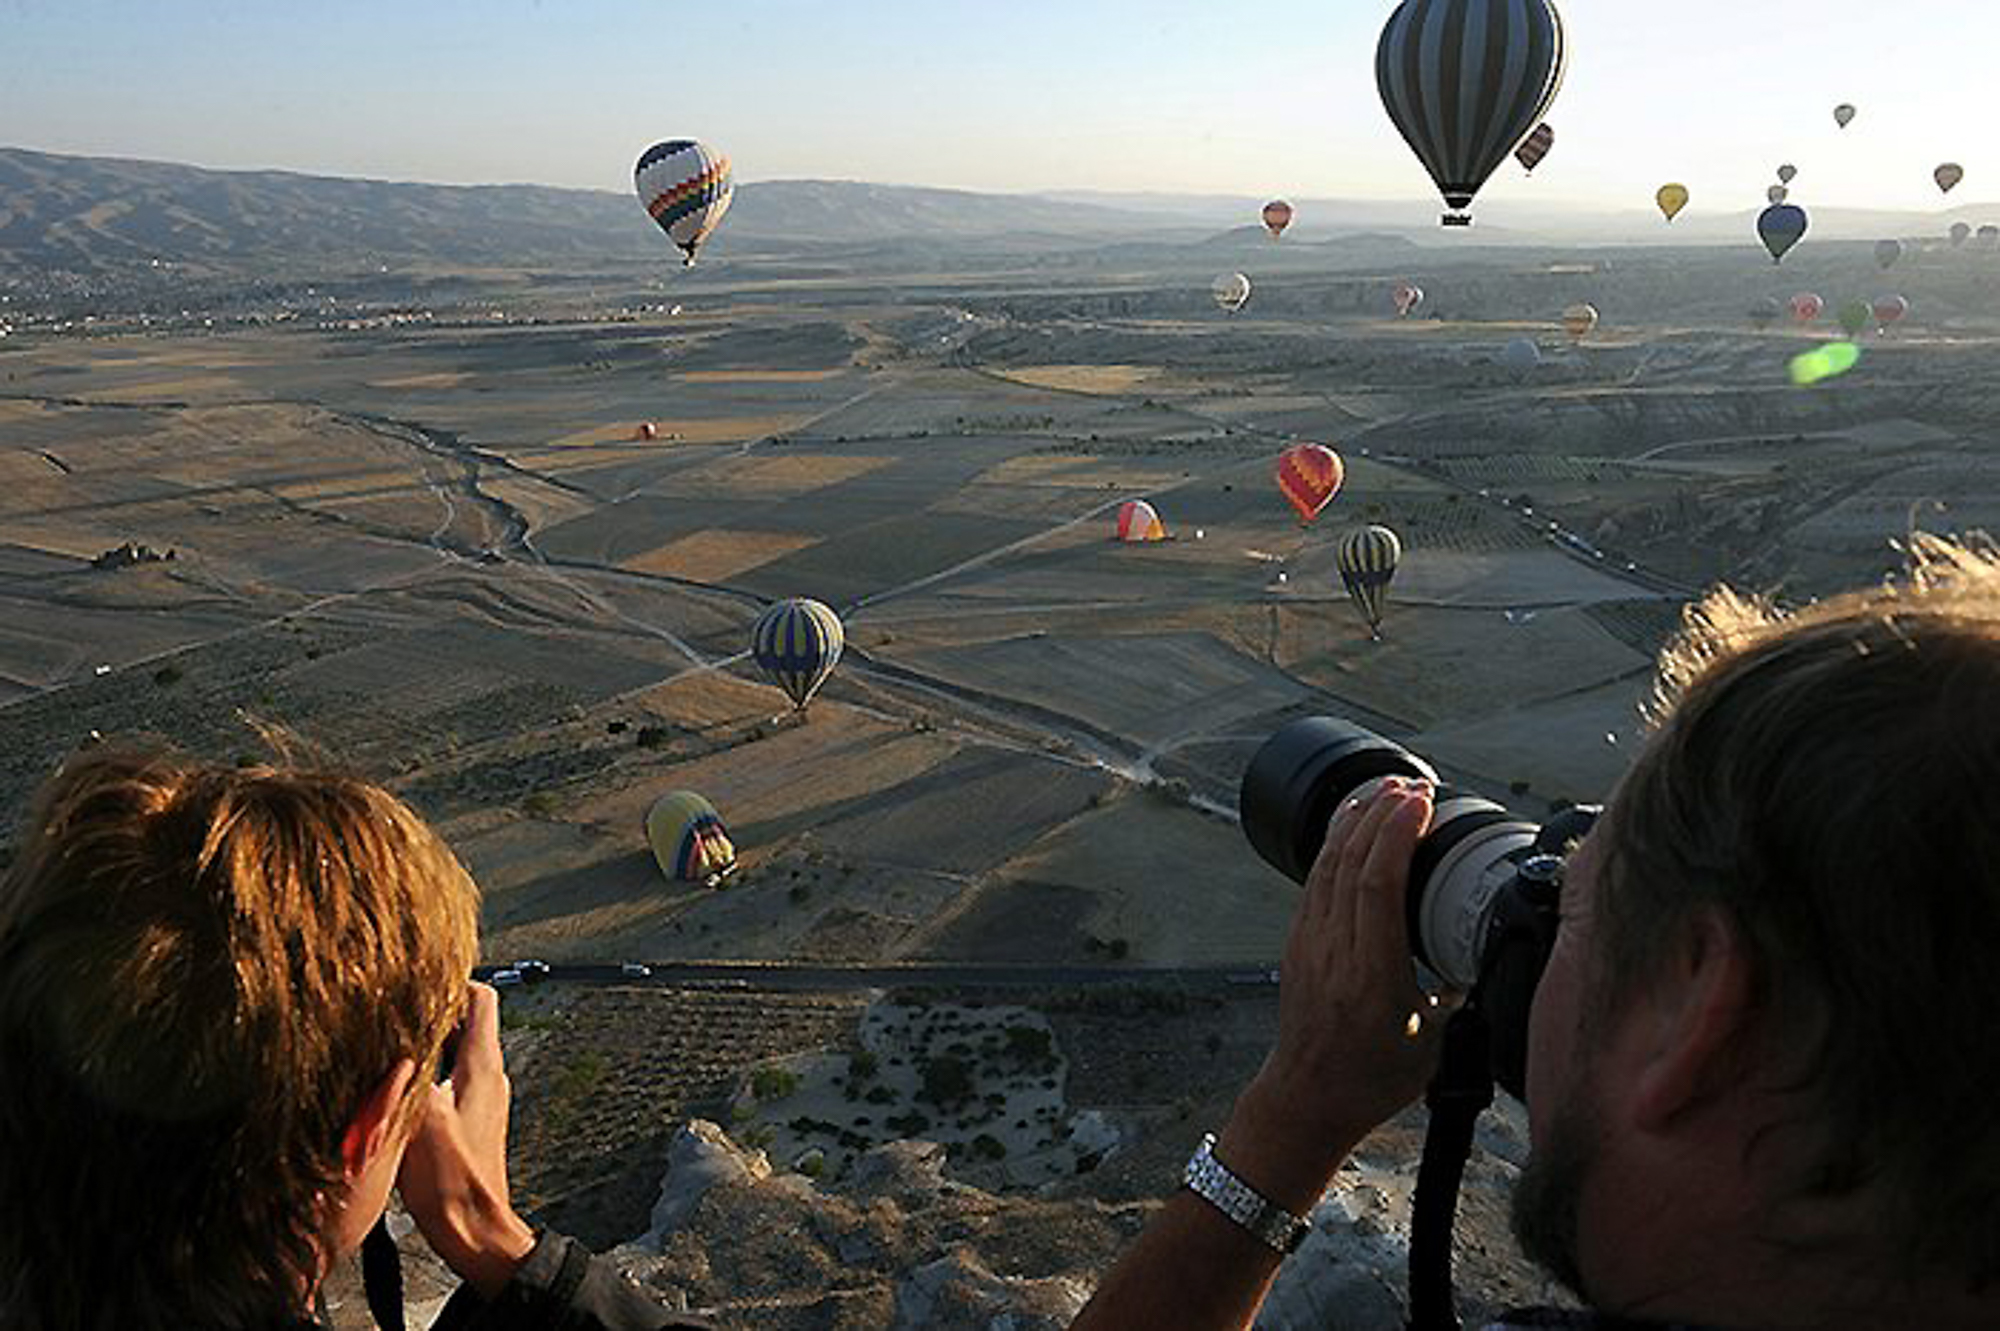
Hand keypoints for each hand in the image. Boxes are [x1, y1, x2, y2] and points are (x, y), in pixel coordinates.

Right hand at [396, 983, 536, 1298]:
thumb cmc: (455, 1184)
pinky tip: (390, 1090)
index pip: (480, 999)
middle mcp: (486, 1077)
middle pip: (461, 1024)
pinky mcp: (465, 1122)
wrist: (472, 1231)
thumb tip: (395, 1040)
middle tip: (389, 1014)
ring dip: (420, 1048)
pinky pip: (443, 1083)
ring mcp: (478, 1099)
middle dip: (425, 1015)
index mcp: (483, 1067)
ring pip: (449, 1054)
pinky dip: (420, 1077)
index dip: (449, 982)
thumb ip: (411, 1072)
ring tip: (384, 1048)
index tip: (416, 980)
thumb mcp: (422, 1118)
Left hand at [1232, 779, 1453, 1182]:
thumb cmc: (1372, 1078)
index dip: (1396, 834)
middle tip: (1414, 783)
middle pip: (1349, 862)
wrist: (1307, 1099)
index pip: (1376, 885)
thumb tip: (1492, 949)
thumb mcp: (1435, 1039)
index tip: (1421, 800)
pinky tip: (1352, 826)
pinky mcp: (1299, 942)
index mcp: (1370, 976)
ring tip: (1387, 789)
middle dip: (1380, 812)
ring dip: (1356, 820)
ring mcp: (1309, 943)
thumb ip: (1463, 990)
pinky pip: (1315, 879)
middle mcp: (1333, 952)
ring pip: (1326, 864)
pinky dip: (1335, 844)